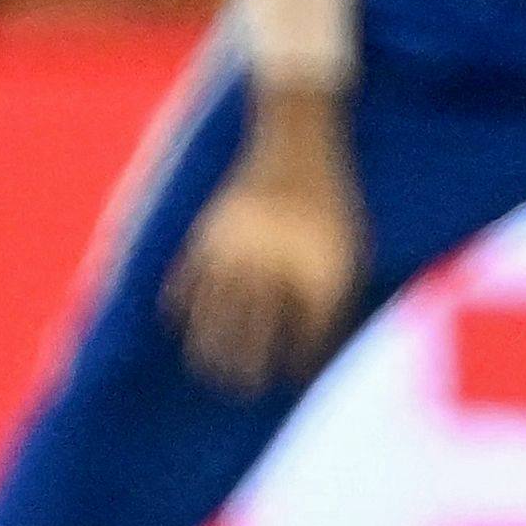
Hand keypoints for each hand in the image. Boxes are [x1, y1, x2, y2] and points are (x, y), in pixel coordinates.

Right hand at [165, 90, 363, 393]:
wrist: (298, 135)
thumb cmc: (331, 196)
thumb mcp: (350, 242)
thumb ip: (336, 290)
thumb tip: (326, 340)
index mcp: (318, 267)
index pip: (308, 332)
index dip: (301, 361)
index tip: (294, 379)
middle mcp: (276, 264)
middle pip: (254, 332)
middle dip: (247, 367)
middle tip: (242, 390)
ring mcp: (239, 248)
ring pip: (215, 313)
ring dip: (209, 346)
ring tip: (207, 370)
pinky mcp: (212, 230)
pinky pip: (187, 277)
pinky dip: (179, 302)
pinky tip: (175, 323)